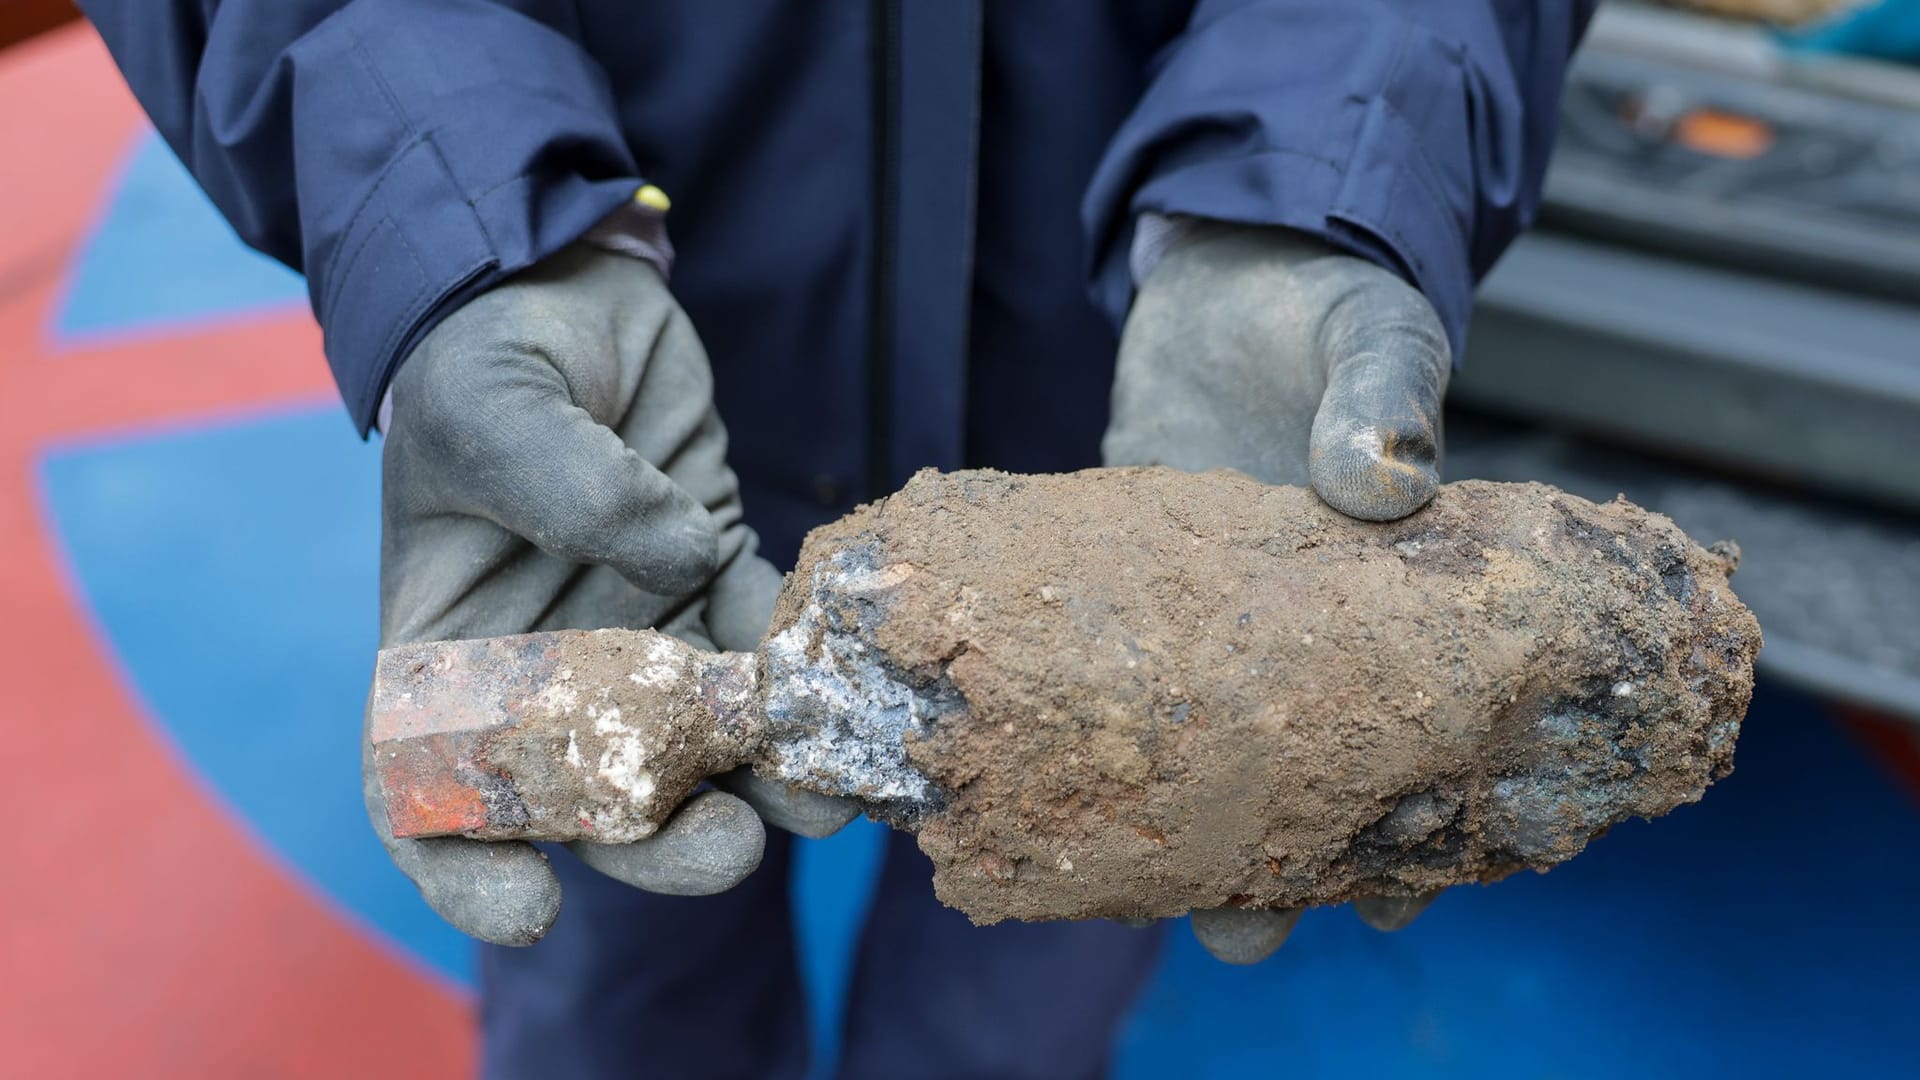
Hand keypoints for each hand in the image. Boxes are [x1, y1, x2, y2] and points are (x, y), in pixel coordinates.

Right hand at [368, 244, 854, 946]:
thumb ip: (566, 485)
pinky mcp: (717, 583)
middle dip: (664, 845)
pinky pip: (765, 651)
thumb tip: (677, 562)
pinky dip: (809, 683)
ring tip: (827, 798)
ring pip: (698, 746)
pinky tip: (856, 696)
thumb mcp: (491, 404)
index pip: (429, 796)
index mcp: (449, 654)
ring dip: (762, 786)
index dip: (468, 872)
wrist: (564, 285)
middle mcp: (546, 669)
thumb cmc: (490, 350)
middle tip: (732, 847)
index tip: (529, 911)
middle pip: (594, 799)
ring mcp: (638, 635)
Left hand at [1104, 220, 1449, 962]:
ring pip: (1183, 754)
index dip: (1407, 835)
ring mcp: (1193, 623)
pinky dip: (1063, 723)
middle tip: (1240, 926)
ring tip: (1120, 887)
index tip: (1386, 900)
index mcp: (1378, 611)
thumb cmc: (1328, 310)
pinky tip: (1023, 776)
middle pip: (1288, 782)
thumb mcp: (1377, 336)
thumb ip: (1383, 398)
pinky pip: (1087, 671)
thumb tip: (1378, 480)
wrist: (1226, 267)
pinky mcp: (1111, 585)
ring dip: (1158, 825)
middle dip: (1269, 869)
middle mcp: (1286, 640)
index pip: (1409, 745)